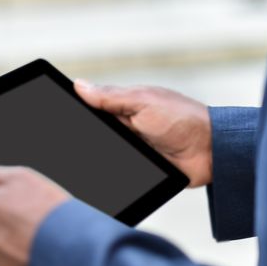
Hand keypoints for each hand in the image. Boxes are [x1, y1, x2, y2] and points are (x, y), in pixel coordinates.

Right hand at [75, 80, 211, 186]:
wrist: (211, 151)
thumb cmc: (182, 119)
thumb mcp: (144, 102)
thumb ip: (112, 97)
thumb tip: (79, 85)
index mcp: (126, 108)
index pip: (92, 109)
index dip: (74, 113)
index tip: (55, 118)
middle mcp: (126, 128)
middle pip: (95, 135)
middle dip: (82, 140)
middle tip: (63, 149)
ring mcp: (133, 150)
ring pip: (105, 156)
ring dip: (94, 160)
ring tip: (75, 167)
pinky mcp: (141, 171)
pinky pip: (119, 174)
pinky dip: (111, 177)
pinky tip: (94, 180)